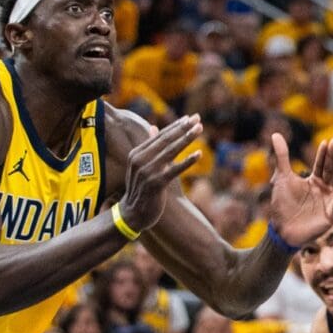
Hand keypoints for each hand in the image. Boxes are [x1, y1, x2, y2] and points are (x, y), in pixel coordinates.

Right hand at [119, 114, 202, 231]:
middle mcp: (140, 160)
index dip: (176, 126)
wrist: (132, 214)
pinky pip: (174, 170)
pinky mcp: (155, 184)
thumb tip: (154, 127)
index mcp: (136, 154)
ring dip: (187, 139)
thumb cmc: (141, 187)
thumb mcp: (141, 165)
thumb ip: (149, 147)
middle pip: (166, 140)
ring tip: (200, 129)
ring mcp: (147, 172)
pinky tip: (199, 154)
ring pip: (170, 152)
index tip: (190, 118)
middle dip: (183, 128)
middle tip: (198, 119)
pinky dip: (187, 161)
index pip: (160, 136)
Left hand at [268, 134, 332, 247]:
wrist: (280, 229)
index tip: (327, 141)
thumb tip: (275, 134)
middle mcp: (324, 189)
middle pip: (331, 170)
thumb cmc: (282, 204)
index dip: (323, 153)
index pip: (321, 164)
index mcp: (315, 180)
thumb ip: (282, 157)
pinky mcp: (330, 216)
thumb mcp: (281, 177)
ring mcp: (329, 202)